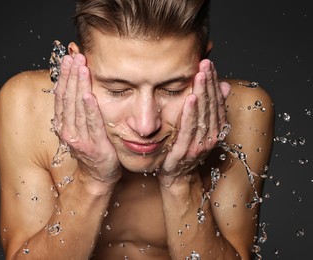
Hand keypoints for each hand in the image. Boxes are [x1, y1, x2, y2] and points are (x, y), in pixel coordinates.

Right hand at [53, 54, 121, 192]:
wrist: (98, 176)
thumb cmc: (91, 149)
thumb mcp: (79, 128)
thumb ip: (76, 110)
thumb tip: (76, 86)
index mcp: (63, 124)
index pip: (61, 95)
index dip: (63, 76)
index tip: (67, 58)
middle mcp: (67, 130)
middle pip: (67, 97)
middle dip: (71, 74)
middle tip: (75, 55)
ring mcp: (80, 138)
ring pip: (77, 106)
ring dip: (79, 84)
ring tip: (81, 66)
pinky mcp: (95, 144)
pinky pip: (92, 123)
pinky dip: (89, 108)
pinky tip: (89, 94)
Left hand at [158, 59, 230, 186]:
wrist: (176, 176)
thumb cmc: (186, 149)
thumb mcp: (200, 127)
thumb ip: (209, 108)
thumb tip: (224, 86)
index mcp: (215, 129)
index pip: (217, 102)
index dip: (214, 82)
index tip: (209, 64)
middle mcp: (211, 137)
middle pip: (211, 106)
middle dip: (208, 83)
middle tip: (205, 63)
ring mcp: (199, 145)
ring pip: (203, 115)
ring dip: (202, 94)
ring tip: (200, 75)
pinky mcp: (185, 151)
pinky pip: (188, 130)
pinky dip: (190, 114)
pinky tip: (191, 98)